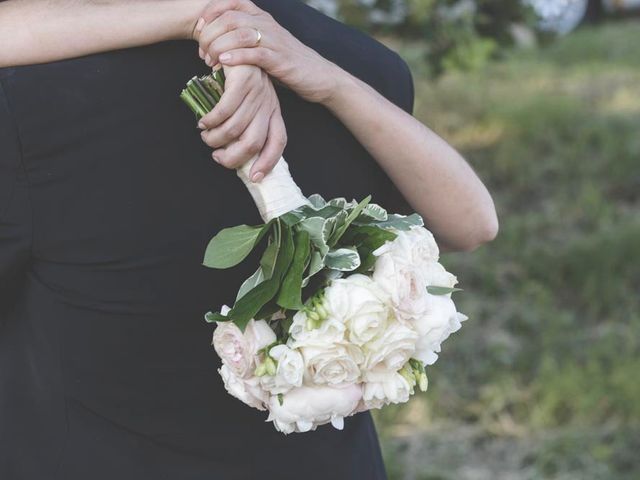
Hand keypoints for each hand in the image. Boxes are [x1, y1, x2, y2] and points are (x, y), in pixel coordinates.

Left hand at [195, 0, 340, 103]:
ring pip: (240, 33)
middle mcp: (267, 24)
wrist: (319, 76)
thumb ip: (242, 40)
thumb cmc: (287, 63)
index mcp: (261, 18)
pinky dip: (237, 56)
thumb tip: (212, 44)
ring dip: (220, 46)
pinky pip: (256, 53)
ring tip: (210, 60)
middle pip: (230, 18)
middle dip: (210, 34)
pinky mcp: (281, 60)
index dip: (210, 13)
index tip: (198, 29)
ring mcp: (275, 41)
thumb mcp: (263, 45)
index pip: (230, 3)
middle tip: (202, 53)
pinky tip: (224, 63)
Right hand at [197, 64, 286, 181]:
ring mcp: (257, 92)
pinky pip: (225, 110)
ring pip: (235, 129)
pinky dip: (211, 121)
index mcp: (273, 110)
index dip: (268, 162)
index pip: (278, 142)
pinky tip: (203, 121)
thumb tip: (231, 149)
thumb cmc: (234, 75)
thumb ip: (243, 121)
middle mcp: (268, 103)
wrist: (231, 39)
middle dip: (233, 157)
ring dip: (215, 138)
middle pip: (254, 142)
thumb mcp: (245, 100)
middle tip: (217, 156)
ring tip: (206, 136)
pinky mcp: (243, 81)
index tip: (254, 178)